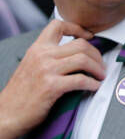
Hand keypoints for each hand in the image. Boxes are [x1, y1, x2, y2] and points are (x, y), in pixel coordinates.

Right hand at [0, 20, 104, 138]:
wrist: (7, 113)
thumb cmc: (21, 93)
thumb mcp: (32, 66)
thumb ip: (48, 57)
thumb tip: (74, 54)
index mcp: (37, 49)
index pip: (58, 25)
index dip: (78, 28)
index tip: (90, 36)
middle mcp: (41, 55)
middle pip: (80, 44)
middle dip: (96, 55)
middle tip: (101, 65)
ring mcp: (46, 70)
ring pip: (83, 59)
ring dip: (98, 69)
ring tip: (100, 76)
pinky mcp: (51, 86)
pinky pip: (81, 80)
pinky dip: (92, 84)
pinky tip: (94, 87)